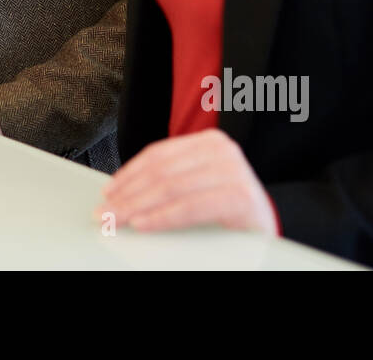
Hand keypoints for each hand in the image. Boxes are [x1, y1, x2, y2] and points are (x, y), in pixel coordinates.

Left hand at [97, 129, 276, 233]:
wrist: (268, 231)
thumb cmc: (229, 212)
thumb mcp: (197, 187)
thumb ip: (170, 182)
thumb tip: (120, 193)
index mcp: (208, 143)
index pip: (158, 155)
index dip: (128, 174)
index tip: (107, 192)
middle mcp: (222, 150)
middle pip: (161, 172)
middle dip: (127, 195)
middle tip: (104, 213)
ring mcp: (232, 171)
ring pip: (171, 188)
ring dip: (137, 207)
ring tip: (117, 220)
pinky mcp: (239, 197)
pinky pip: (190, 207)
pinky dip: (162, 217)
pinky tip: (143, 224)